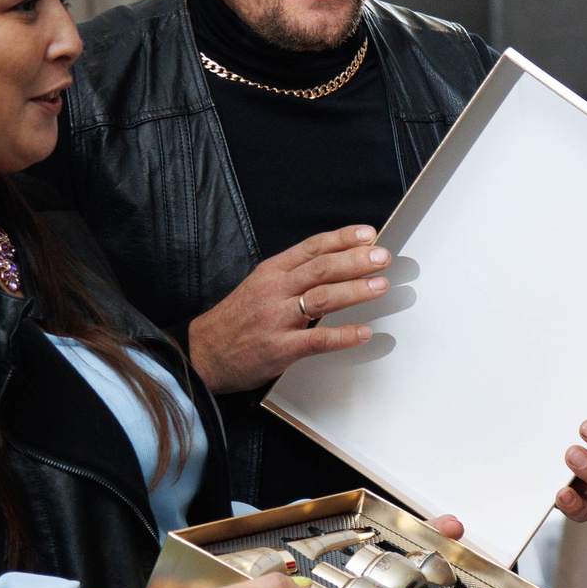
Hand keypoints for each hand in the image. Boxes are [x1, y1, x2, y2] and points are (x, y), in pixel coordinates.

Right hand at [188, 226, 392, 393]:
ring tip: (380, 286)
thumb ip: (291, 275)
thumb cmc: (236, 320)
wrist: (203, 353)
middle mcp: (274, 291)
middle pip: (321, 269)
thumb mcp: (258, 286)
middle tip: (382, 257)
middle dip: (355, 261)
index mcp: (271, 272)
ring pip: (321, 298)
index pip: (311, 248)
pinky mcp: (280, 348)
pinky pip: (317, 340)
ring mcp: (277, 319)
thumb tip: (333, 264)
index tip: (368, 234)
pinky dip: (343, 335)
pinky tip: (363, 332)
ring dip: (354, 291)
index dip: (342, 239)